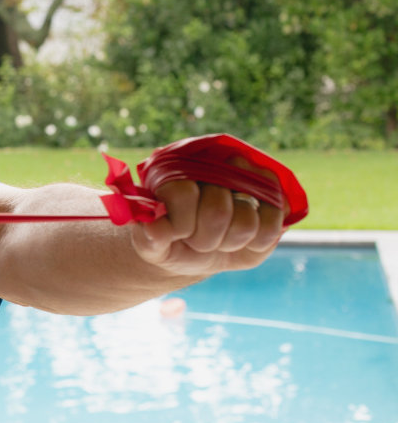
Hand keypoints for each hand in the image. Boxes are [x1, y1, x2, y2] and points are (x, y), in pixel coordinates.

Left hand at [129, 160, 285, 276]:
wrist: (195, 253)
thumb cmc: (169, 244)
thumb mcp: (151, 245)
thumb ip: (149, 238)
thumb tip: (154, 228)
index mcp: (178, 172)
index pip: (184, 193)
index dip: (182, 224)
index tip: (177, 233)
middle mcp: (215, 169)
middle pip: (217, 211)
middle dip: (204, 239)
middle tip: (197, 240)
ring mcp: (247, 183)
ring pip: (247, 222)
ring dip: (229, 242)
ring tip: (218, 240)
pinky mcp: (273, 203)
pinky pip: (273, 227)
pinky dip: (255, 244)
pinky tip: (241, 241)